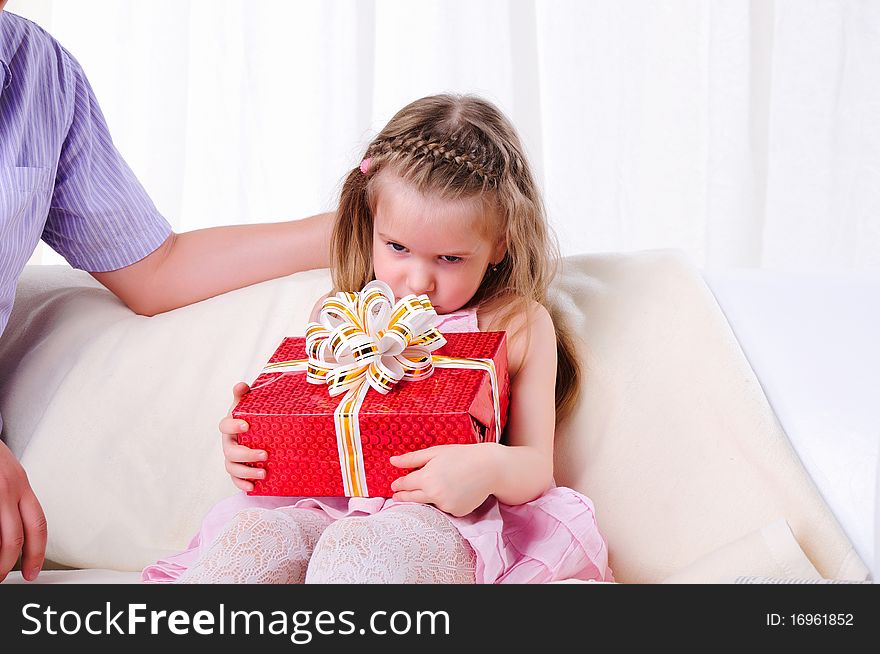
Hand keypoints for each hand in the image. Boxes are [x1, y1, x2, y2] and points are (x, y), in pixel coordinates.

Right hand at [0, 441, 46, 582]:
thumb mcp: (7, 475)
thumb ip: (12, 500)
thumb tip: (13, 533)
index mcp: (20, 485)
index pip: (37, 524)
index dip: (36, 552)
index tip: (32, 570)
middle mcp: (8, 487)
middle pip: (14, 535)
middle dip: (8, 562)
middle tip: (1, 577)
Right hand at [219, 382, 266, 491]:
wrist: (258, 432)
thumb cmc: (252, 418)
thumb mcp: (249, 405)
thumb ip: (244, 395)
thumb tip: (241, 385)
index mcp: (230, 426)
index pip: (224, 425)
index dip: (233, 425)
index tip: (247, 425)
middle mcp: (228, 443)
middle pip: (230, 451)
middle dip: (246, 454)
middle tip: (265, 454)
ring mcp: (232, 458)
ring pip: (232, 467)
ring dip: (247, 471)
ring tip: (264, 473)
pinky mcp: (238, 471)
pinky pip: (235, 480)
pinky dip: (242, 484)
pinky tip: (253, 487)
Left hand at [389, 443, 494, 516]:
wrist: (490, 468)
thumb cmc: (462, 456)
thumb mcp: (436, 453)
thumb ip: (412, 459)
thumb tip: (392, 462)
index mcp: (427, 478)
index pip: (405, 485)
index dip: (398, 484)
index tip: (394, 485)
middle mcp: (434, 495)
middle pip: (412, 499)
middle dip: (403, 496)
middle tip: (397, 496)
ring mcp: (446, 506)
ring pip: (430, 503)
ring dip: (428, 497)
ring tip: (440, 484)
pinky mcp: (456, 513)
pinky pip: (445, 508)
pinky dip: (445, 502)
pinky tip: (454, 491)